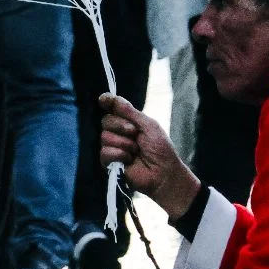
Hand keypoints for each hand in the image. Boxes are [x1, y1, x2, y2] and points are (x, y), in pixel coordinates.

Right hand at [99, 94, 199, 219]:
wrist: (163, 173)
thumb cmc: (160, 148)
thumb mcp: (147, 124)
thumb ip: (127, 111)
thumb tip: (106, 96)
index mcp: (128, 121)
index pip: (111, 107)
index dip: (107, 102)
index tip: (104, 100)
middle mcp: (118, 132)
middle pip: (105, 121)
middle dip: (121, 126)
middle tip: (135, 134)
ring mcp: (113, 147)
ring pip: (104, 137)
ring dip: (124, 143)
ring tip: (136, 151)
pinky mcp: (109, 163)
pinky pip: (104, 152)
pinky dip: (119, 155)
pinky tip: (129, 160)